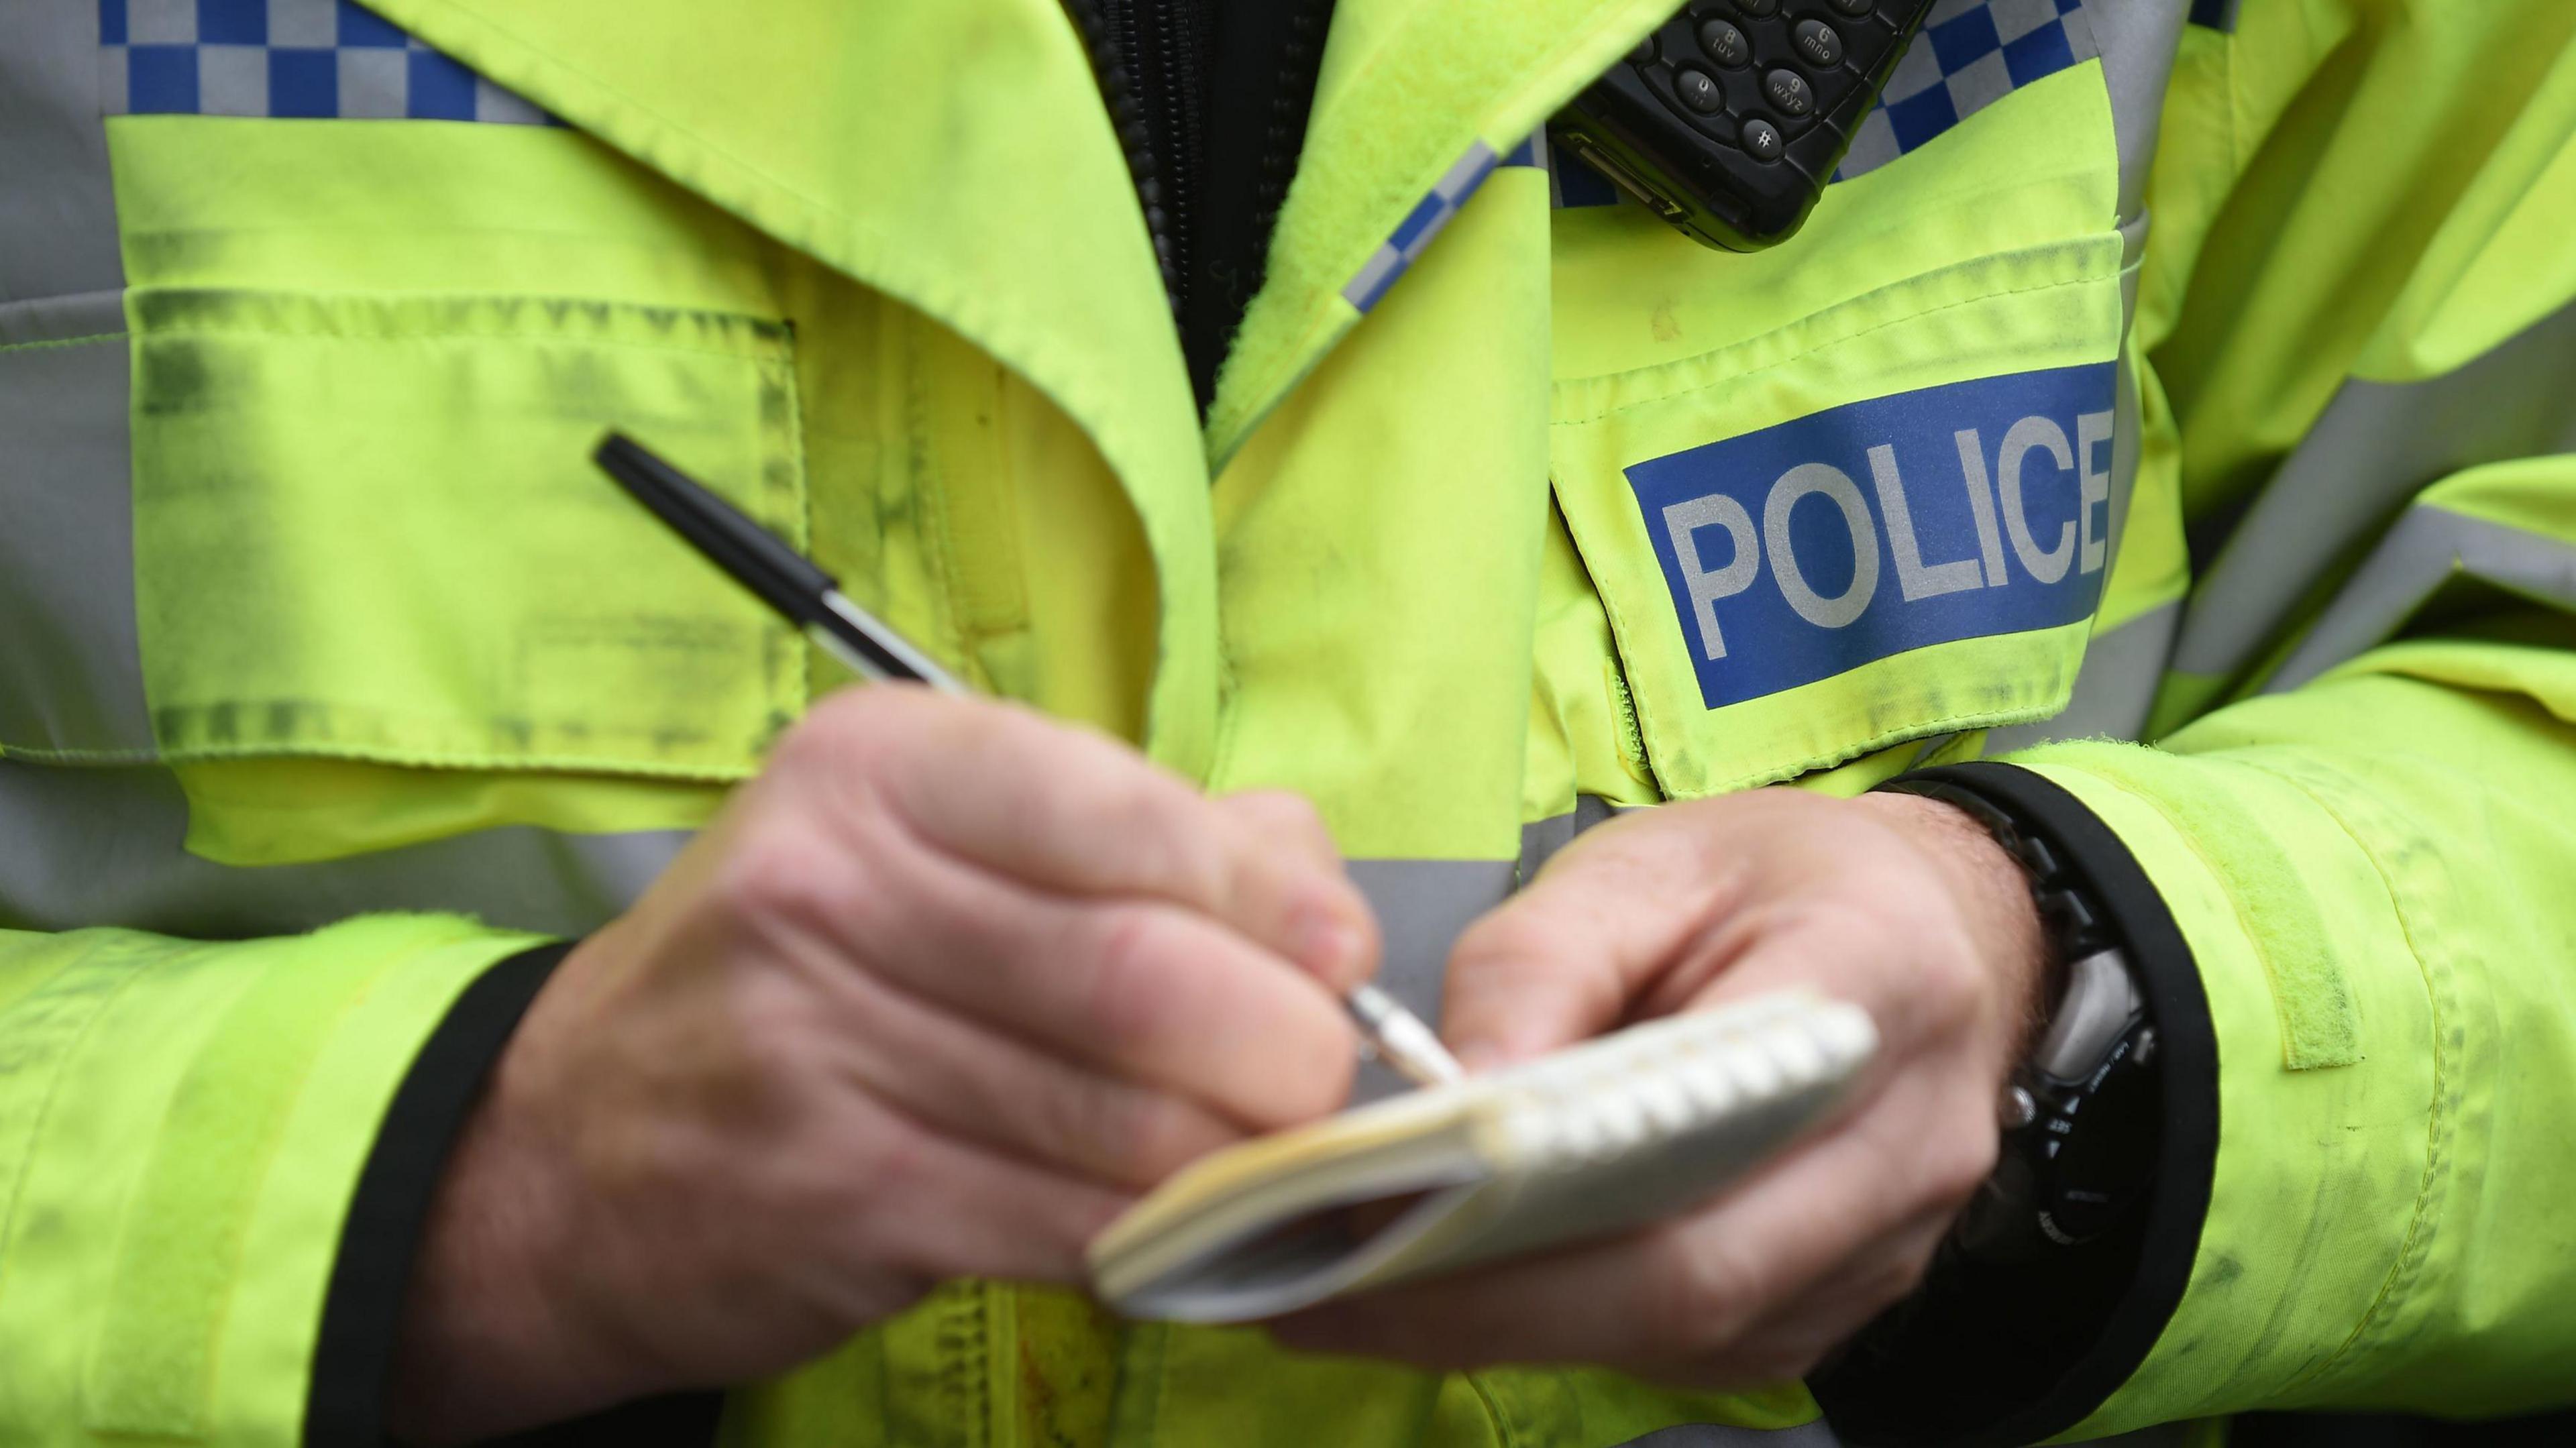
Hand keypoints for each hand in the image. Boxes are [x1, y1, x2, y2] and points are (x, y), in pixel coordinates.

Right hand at [388, 688, 1375, 1441]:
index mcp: (876, 769)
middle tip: (1319, 1077)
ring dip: (1236, 1155)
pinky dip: (1159, 1236)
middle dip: (1280, 1041)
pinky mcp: (835, 1200)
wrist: (566, 1155)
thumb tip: (1312, 885)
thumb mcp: (923, 848)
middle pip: (1140, 974)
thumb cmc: (799, 976)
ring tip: (1267, 1155)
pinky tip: (1180, 1224)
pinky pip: (1065, 1223)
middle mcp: (828, 889)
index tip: (1337, 948)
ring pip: (1118, 1117)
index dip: (1267, 893)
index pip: (1121, 809)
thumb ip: (1131, 835)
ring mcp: (817, 1051)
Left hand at [1273, 788, 2047, 1386]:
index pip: (1700, 1128)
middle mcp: (1905, 1137)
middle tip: (1318, 1285)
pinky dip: (1571, 1323)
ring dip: (1511, 1323)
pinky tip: (1468, 1283)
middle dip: (1486, 1299)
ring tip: (1354, 1282)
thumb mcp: (1650, 859)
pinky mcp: (1844, 1299)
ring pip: (1686, 1331)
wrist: (1933, 927)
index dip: (1533, 1197)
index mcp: (1871, 982)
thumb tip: (1448, 1092)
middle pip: (1689, 1274)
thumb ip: (1538, 961)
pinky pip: (1698, 1344)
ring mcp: (1890, 1242)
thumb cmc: (1778, 879)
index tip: (1375, 1205)